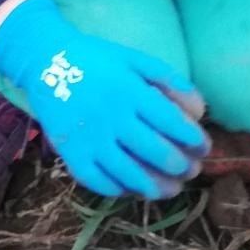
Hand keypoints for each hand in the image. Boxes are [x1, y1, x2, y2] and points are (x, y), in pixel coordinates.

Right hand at [0, 0, 207, 198]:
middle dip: (180, 166)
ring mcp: (90, 138)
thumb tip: (200, 111)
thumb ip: (171, 80)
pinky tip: (133, 189)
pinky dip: (118, 189)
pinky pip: (97, 180)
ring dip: (156, 187)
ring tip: (172, 189)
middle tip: (191, 170)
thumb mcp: (136, 59)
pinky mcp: (71, 152)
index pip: (172, 123)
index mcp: (131, 91)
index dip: (194, 139)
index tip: (203, 148)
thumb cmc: (97, 60)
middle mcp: (112, 117)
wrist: (45, 61)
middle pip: (155, 152)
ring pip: (129, 173)